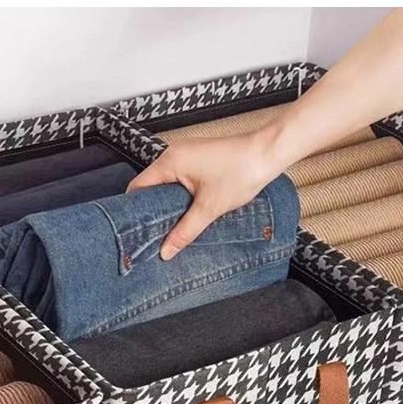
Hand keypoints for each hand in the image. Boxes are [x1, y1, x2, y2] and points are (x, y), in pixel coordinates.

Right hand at [126, 133, 283, 259]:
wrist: (268, 152)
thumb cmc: (241, 172)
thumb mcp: (209, 208)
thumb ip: (185, 231)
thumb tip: (166, 251)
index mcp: (170, 162)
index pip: (138, 187)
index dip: (134, 211)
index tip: (136, 231)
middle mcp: (173, 154)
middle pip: (150, 186)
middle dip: (151, 210)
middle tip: (153, 235)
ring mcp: (186, 154)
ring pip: (166, 183)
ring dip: (167, 204)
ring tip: (170, 227)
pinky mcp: (198, 158)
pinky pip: (179, 178)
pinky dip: (179, 195)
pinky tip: (186, 212)